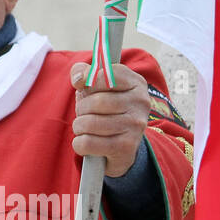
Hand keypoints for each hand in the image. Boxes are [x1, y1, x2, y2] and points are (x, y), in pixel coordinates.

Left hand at [69, 61, 151, 176]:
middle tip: (83, 112)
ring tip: (83, 126)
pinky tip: (86, 141)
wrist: (121, 144)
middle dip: (81, 107)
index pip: (106, 75)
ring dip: (78, 126)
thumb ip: (82, 72)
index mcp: (135, 82)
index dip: (88, 80)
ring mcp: (136, 126)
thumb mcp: (95, 85)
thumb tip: (78, 80)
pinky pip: (88, 143)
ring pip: (90, 123)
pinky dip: (79, 143)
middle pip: (97, 102)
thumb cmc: (104, 108)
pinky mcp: (127, 147)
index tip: (81, 86)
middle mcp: (140, 102)